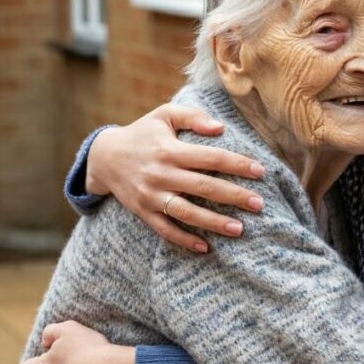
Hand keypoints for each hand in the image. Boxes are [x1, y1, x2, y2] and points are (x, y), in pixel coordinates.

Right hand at [87, 103, 266, 251]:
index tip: (260, 171)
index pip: (211, 158)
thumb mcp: (163, 115)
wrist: (103, 157)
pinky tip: (205, 247)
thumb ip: (192, 116)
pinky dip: (184, 240)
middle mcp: (161, 174)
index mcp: (170, 150)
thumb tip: (220, 127)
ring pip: (186, 213)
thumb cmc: (142, 133)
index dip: (237, 164)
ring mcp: (151, 196)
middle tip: (259, 204)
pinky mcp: (143, 212)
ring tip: (240, 229)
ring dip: (213, 223)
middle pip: (204, 187)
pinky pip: (165, 230)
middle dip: (234, 196)